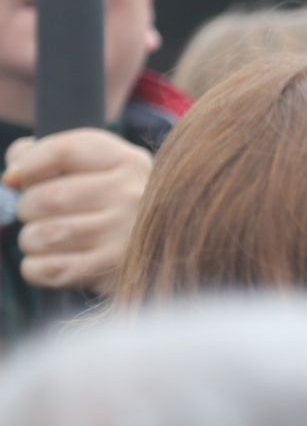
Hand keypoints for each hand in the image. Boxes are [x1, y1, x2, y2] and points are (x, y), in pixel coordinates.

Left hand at [4, 129, 152, 292]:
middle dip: (27, 207)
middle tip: (40, 214)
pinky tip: (55, 261)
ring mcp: (124, 238)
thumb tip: (13, 178)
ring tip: (50, 239)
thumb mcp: (101, 169)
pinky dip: (36, 268)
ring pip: (41, 236)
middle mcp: (132, 198)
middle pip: (46, 198)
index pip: (64, 151)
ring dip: (32, 240)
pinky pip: (46, 270)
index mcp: (129, 163)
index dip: (28, 163)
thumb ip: (52, 157)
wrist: (172, 250)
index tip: (15, 177)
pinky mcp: (112, 274)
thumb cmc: (119, 205)